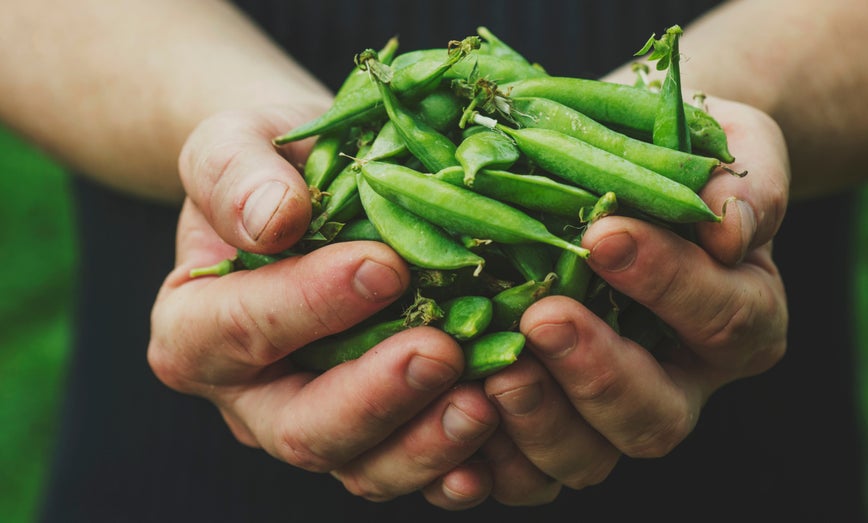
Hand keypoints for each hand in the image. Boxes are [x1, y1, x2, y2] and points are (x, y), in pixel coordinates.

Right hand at [147, 106, 500, 509]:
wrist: (308, 194)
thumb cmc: (268, 166)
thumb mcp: (234, 142)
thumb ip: (235, 175)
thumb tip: (273, 218)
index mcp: (194, 329)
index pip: (239, 330)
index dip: (308, 306)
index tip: (382, 267)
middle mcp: (250, 395)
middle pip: (301, 428)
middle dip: (375, 397)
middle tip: (441, 352)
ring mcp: (316, 422)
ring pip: (363, 466)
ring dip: (426, 444)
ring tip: (486, 401)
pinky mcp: (376, 434)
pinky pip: (413, 467)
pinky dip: (456, 460)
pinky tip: (501, 429)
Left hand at [480, 97, 789, 504]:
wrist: (630, 172)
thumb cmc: (679, 153)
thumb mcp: (728, 143)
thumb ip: (746, 180)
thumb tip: (730, 227)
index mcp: (738, 315)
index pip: (723, 317)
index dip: (670, 283)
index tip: (604, 235)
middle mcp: (683, 379)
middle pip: (657, 415)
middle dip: (599, 373)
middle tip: (543, 317)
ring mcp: (614, 413)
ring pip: (592, 457)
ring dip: (542, 423)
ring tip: (497, 372)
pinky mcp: (556, 426)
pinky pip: (530, 473)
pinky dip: (494, 459)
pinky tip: (458, 414)